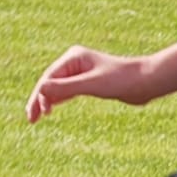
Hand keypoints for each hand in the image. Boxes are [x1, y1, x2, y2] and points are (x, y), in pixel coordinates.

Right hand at [26, 47, 153, 123]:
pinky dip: (58, 100)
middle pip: (49, 82)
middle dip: (38, 100)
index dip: (39, 96)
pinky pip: (67, 91)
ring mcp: (81, 72)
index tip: (37, 114)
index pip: (49, 78)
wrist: (145, 82)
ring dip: (46, 101)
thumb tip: (41, 89)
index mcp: (73, 57)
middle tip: (30, 120)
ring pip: (57, 88)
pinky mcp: (88, 82)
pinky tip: (51, 109)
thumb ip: (66, 87)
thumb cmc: (121, 80)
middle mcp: (75, 62)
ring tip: (36, 118)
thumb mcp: (92, 85)